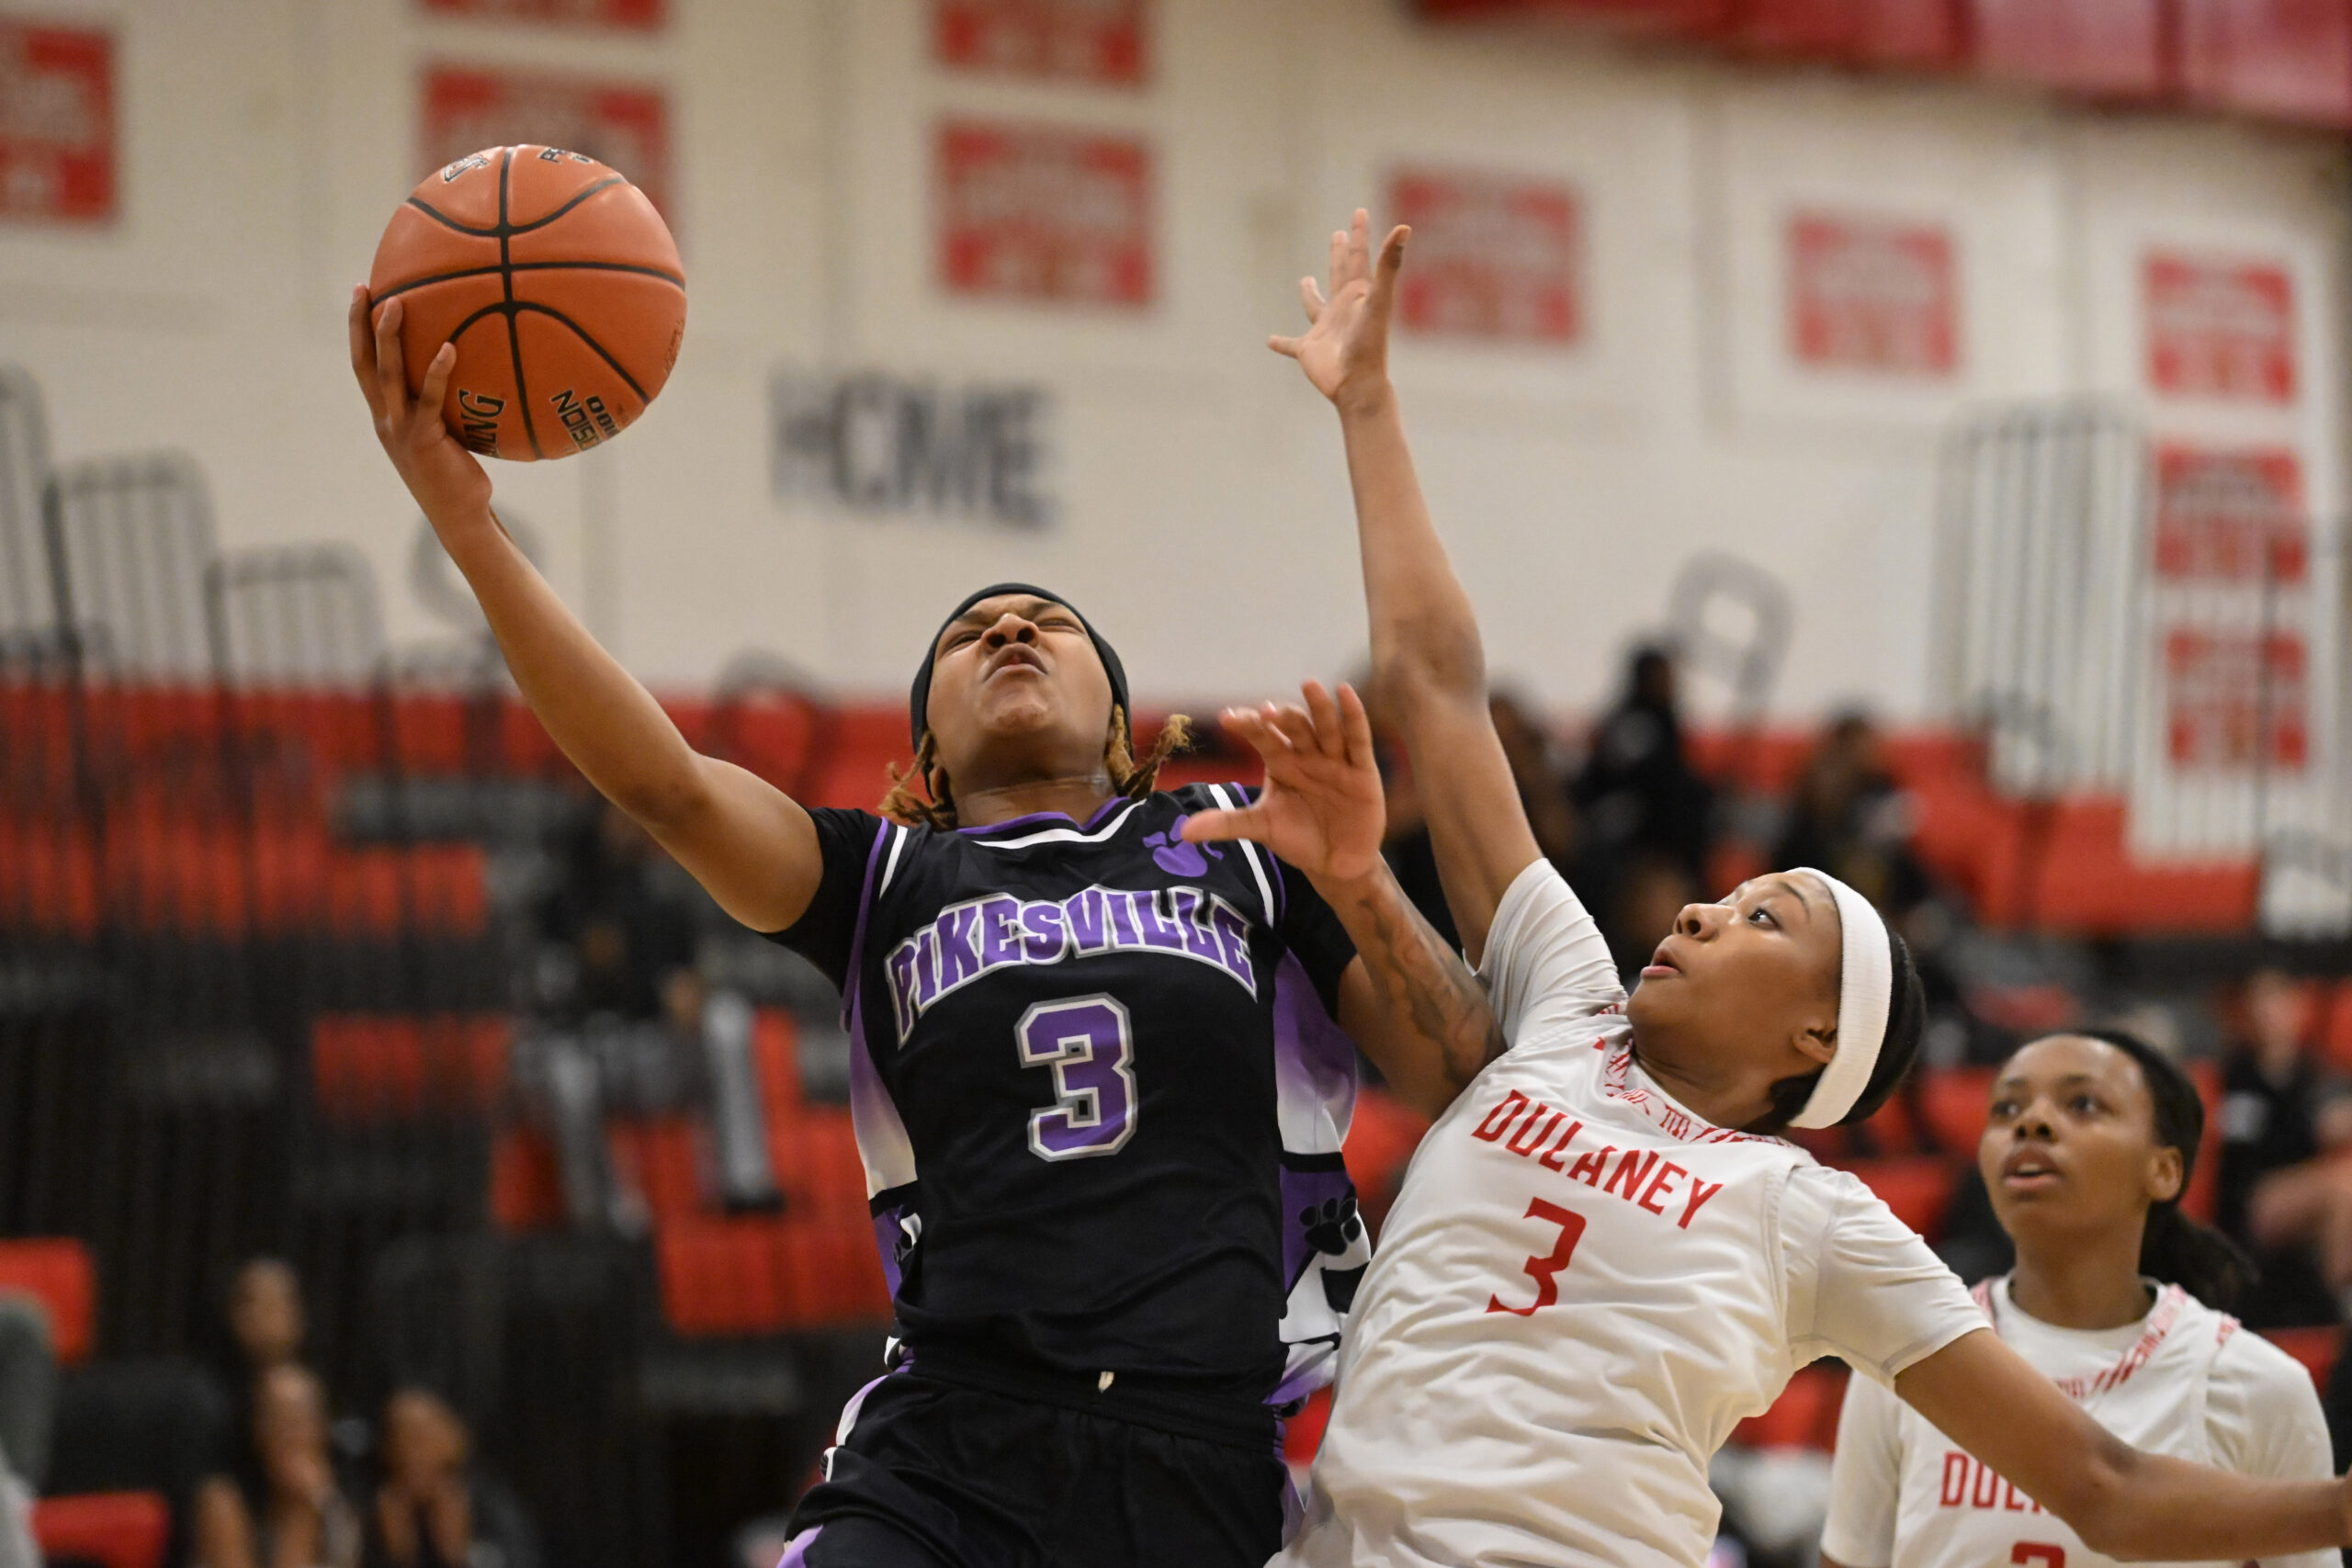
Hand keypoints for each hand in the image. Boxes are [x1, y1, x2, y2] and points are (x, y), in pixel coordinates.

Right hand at [349, 285, 492, 525]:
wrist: (459, 515)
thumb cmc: (458, 475)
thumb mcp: (445, 435)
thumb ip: (444, 407)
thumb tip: (470, 372)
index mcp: (385, 417)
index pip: (363, 367)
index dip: (357, 332)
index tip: (361, 296)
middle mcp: (385, 420)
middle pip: (363, 364)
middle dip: (359, 325)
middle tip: (363, 288)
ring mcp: (401, 430)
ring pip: (387, 375)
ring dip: (388, 338)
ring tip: (397, 303)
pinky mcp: (423, 439)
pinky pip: (428, 399)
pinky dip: (436, 372)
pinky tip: (450, 348)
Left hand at [1182, 681, 1384, 885]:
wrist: (1335, 863)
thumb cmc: (1297, 838)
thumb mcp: (1261, 828)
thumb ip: (1227, 824)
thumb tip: (1183, 832)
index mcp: (1281, 763)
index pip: (1263, 738)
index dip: (1249, 726)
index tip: (1229, 717)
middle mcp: (1307, 755)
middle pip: (1295, 728)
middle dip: (1282, 718)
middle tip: (1266, 712)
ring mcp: (1336, 761)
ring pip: (1326, 728)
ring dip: (1318, 707)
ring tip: (1309, 684)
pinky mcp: (1362, 771)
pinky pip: (1358, 740)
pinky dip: (1354, 716)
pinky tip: (1345, 693)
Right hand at [1271, 209, 1408, 412]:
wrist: (1357, 384)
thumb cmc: (1369, 343)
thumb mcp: (1379, 299)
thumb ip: (1389, 263)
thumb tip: (1405, 227)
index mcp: (1359, 294)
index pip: (1358, 257)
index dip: (1359, 233)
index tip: (1359, 212)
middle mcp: (1342, 308)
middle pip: (1340, 273)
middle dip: (1339, 254)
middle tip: (1338, 234)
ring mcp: (1325, 329)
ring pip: (1315, 305)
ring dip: (1309, 293)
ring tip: (1305, 280)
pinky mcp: (1308, 350)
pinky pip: (1291, 345)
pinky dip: (1281, 343)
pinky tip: (1270, 341)